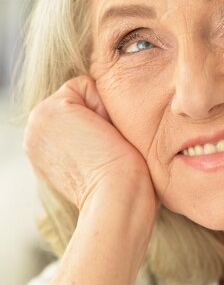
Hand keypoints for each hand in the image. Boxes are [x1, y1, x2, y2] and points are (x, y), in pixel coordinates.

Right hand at [23, 75, 154, 209]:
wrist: (118, 201)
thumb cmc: (126, 188)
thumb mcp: (101, 159)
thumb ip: (94, 138)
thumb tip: (109, 124)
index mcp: (47, 147)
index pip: (80, 111)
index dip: (104, 122)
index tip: (109, 153)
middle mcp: (36, 134)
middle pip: (82, 99)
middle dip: (102, 116)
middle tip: (109, 149)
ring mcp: (37, 123)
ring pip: (85, 92)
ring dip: (104, 113)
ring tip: (107, 144)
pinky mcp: (50, 111)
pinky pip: (85, 84)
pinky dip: (104, 105)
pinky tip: (104, 135)